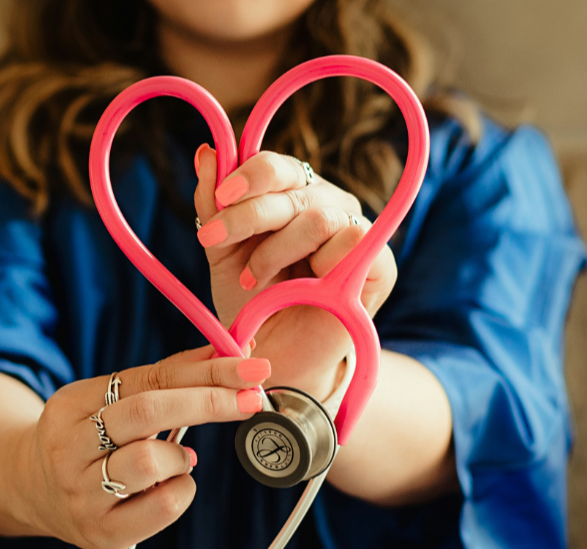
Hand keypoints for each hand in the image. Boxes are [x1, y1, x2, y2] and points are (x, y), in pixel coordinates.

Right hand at [19, 347, 271, 548]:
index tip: (250, 367)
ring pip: (149, 462)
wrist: (31, 490)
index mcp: (71, 404)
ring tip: (179, 458)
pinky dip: (182, 490)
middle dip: (208, 402)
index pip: (147, 379)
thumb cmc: (89, 438)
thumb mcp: (110, 400)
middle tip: (251, 398)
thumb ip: (165, 379)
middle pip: (146, 412)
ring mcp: (81, 494)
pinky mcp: (101, 533)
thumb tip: (230, 354)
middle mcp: (68, 448)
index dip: (205, 371)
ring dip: (181, 456)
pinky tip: (171, 485)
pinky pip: (161, 508)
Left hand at [192, 146, 397, 397]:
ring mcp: (356, 230)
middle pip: (293, 187)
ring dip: (276, 250)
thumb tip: (206, 152)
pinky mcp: (380, 263)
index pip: (277, 166)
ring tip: (253, 280)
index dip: (248, 175)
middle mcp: (327, 204)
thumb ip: (213, 204)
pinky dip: (319, 265)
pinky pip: (354, 241)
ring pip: (318, 216)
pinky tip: (301, 288)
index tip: (219, 199)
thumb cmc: (253, 303)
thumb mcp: (222, 253)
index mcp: (293, 194)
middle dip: (247, 215)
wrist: (276, 358)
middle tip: (214, 241)